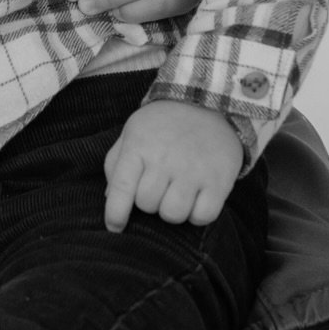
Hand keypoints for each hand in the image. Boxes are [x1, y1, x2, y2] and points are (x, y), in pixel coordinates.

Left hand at [103, 99, 241, 230]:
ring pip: (173, 214)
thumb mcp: (133, 132)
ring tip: (177, 193)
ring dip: (172, 210)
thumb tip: (110, 199)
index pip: (121, 188)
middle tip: (159, 187)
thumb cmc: (163, 124)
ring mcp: (193, 170)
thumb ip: (116, 164)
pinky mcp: (218, 180)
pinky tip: (197, 198)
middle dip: (150, 202)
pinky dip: (198, 214)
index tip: (115, 227)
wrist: (209, 102)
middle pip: (147, 205)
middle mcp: (164, 158)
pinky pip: (203, 216)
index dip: (115, 214)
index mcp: (139, 146)